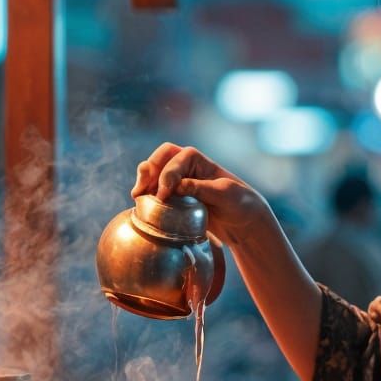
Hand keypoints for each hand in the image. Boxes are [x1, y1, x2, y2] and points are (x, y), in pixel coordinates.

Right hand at [133, 143, 266, 246]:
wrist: (243, 222)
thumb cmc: (239, 203)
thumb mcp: (225, 194)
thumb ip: (201, 188)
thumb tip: (177, 186)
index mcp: (197, 159)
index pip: (174, 159)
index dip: (166, 175)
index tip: (164, 195)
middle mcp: (185, 166)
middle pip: (158, 160)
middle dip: (147, 172)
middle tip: (140, 192)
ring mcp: (178, 181)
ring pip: (153, 173)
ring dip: (143, 182)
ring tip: (137, 197)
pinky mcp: (174, 197)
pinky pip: (155, 191)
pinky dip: (147, 195)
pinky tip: (142, 205)